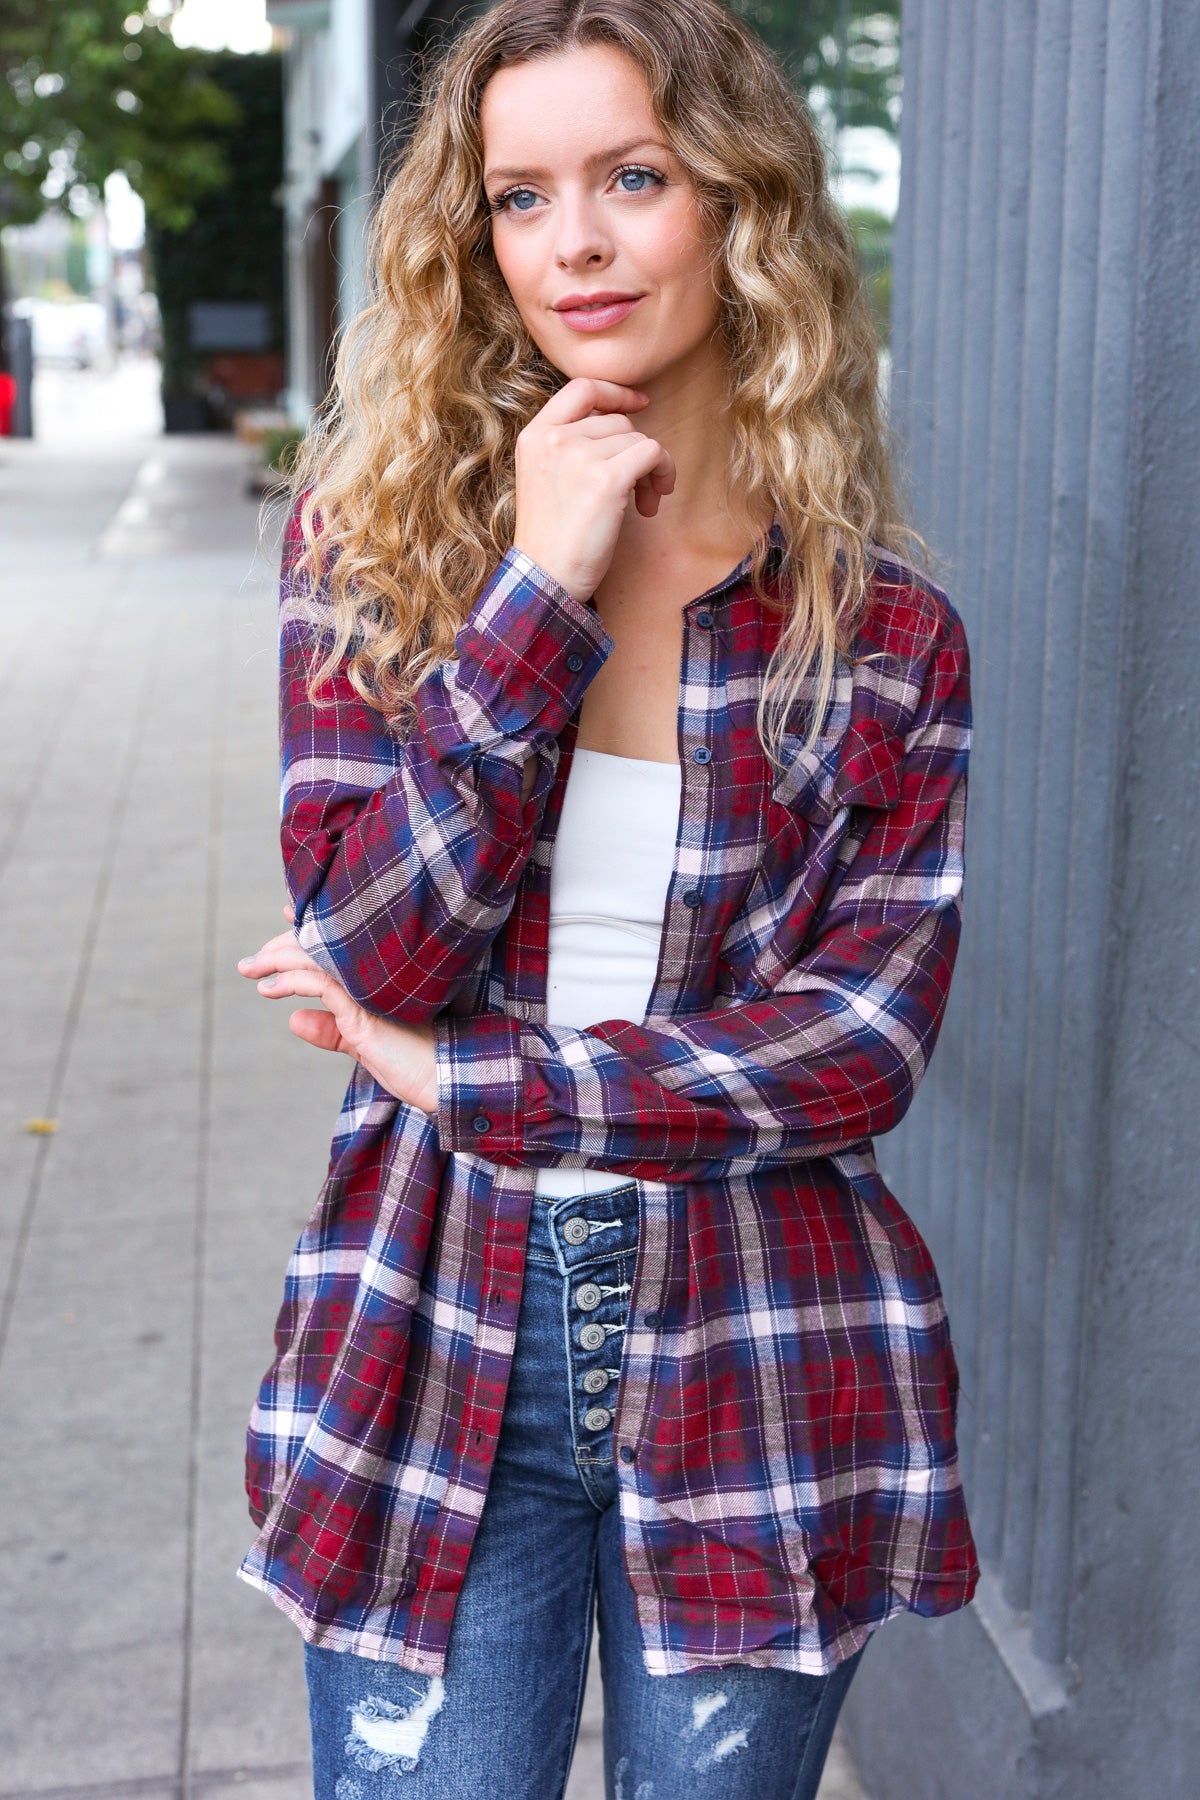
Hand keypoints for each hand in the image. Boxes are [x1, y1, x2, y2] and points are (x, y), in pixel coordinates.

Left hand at [237, 923, 437, 1114]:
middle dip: (281, 948)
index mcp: (377, 978)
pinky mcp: (363, 1008)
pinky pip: (319, 983)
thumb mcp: (364, 1046)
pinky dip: (290, 981)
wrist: (443, 1080)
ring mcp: (370, 987)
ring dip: (276, 960)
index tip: (286, 919)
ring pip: (315, 959)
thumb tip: (294, 1020)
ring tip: (250, 970)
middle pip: (321, 946)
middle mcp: (374, 974)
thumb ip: (333, 1031)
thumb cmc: (413, 1064)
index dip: (309, 930)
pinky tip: (270, 989)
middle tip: (251, 962)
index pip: (337, 946)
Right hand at [512, 376, 675, 601]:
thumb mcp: (545, 478)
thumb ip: (569, 446)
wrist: (545, 578)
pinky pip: (653, 453)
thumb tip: (622, 422)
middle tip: (637, 488)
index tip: (639, 404)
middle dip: (634, 450)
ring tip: (641, 504)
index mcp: (534, 435)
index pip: (582, 388)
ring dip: (649, 470)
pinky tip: (651, 503)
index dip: (616, 392)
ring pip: (637, 439)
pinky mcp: (607, 479)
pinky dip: (662, 474)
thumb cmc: (551, 538)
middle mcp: (554, 439)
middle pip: (617, 421)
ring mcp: (579, 456)